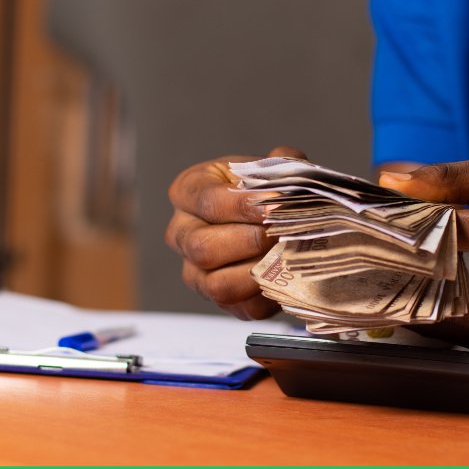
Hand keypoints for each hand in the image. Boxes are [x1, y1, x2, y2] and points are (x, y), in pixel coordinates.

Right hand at [165, 146, 306, 319]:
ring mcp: (194, 270)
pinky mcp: (217, 300)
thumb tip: (287, 161)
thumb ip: (282, 163)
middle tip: (282, 233)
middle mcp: (181, 232)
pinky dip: (265, 296)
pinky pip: (238, 307)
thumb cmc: (263, 192)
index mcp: (188, 192)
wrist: (271, 222)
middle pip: (202, 247)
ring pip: (215, 284)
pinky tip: (285, 277)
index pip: (207, 201)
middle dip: (249, 241)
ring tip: (284, 257)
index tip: (276, 205)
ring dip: (255, 272)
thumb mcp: (270, 168)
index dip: (243, 205)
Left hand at [380, 156, 468, 353]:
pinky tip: (407, 294)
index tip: (364, 223)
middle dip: (395, 260)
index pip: (439, 232)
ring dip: (405, 289)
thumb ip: (443, 177)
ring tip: (376, 271)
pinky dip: (425, 312)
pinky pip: (450, 331)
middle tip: (358, 250)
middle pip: (434, 274)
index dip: (398, 227)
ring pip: (437, 306)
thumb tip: (388, 180)